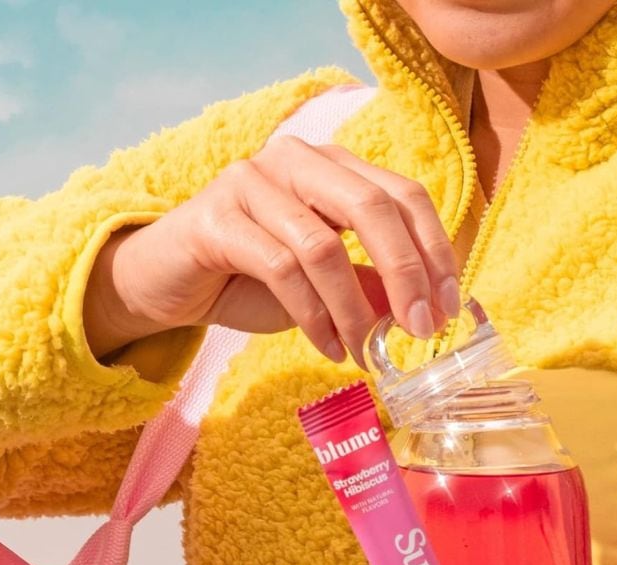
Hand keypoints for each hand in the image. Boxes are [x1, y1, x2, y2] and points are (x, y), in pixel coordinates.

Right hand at [82, 135, 458, 361]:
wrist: (168, 283)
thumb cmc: (253, 278)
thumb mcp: (330, 284)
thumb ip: (374, 284)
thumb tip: (429, 309)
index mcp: (333, 166)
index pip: (404, 194)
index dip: (434, 251)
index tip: (449, 308)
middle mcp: (296, 161)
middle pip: (373, 206)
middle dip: (407, 274)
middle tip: (422, 330)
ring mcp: (252, 182)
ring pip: (324, 246)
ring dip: (354, 310)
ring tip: (364, 352)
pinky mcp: (215, 218)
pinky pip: (281, 269)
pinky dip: (313, 316)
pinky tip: (327, 347)